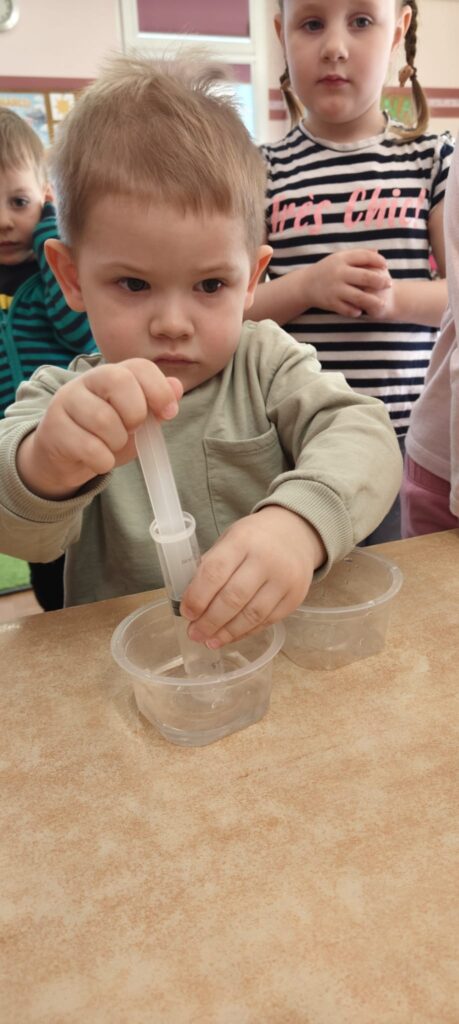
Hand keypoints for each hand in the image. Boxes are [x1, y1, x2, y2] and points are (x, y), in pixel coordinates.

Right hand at [17, 358, 182, 498]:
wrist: (66, 458)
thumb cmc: (106, 436)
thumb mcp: (137, 423)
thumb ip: (157, 407)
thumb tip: (177, 387)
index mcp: (113, 374)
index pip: (140, 366)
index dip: (159, 389)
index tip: (169, 413)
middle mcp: (88, 380)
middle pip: (119, 381)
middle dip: (135, 413)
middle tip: (132, 430)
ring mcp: (67, 400)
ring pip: (104, 419)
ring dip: (117, 442)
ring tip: (111, 445)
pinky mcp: (54, 427)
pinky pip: (88, 447)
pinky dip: (102, 461)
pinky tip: (98, 460)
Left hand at [180, 506, 325, 646]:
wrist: (296, 533)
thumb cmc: (255, 539)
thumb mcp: (230, 539)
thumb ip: (213, 565)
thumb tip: (192, 603)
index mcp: (243, 540)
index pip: (215, 572)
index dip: (197, 597)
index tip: (186, 613)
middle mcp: (266, 559)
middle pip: (233, 598)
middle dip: (209, 621)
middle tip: (194, 633)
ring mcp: (284, 580)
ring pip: (252, 615)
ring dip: (227, 632)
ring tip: (209, 641)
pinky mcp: (295, 597)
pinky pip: (267, 621)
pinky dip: (245, 632)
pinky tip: (230, 636)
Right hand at [307, 249, 391, 317]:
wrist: (306, 284)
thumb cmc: (328, 270)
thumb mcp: (340, 258)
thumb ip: (358, 255)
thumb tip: (378, 252)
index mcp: (342, 259)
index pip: (365, 257)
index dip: (378, 260)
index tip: (386, 265)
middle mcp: (339, 273)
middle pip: (365, 277)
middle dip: (380, 281)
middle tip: (389, 284)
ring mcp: (335, 288)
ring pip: (358, 296)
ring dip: (372, 301)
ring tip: (382, 303)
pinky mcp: (331, 302)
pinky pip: (347, 309)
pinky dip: (355, 311)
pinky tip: (361, 311)